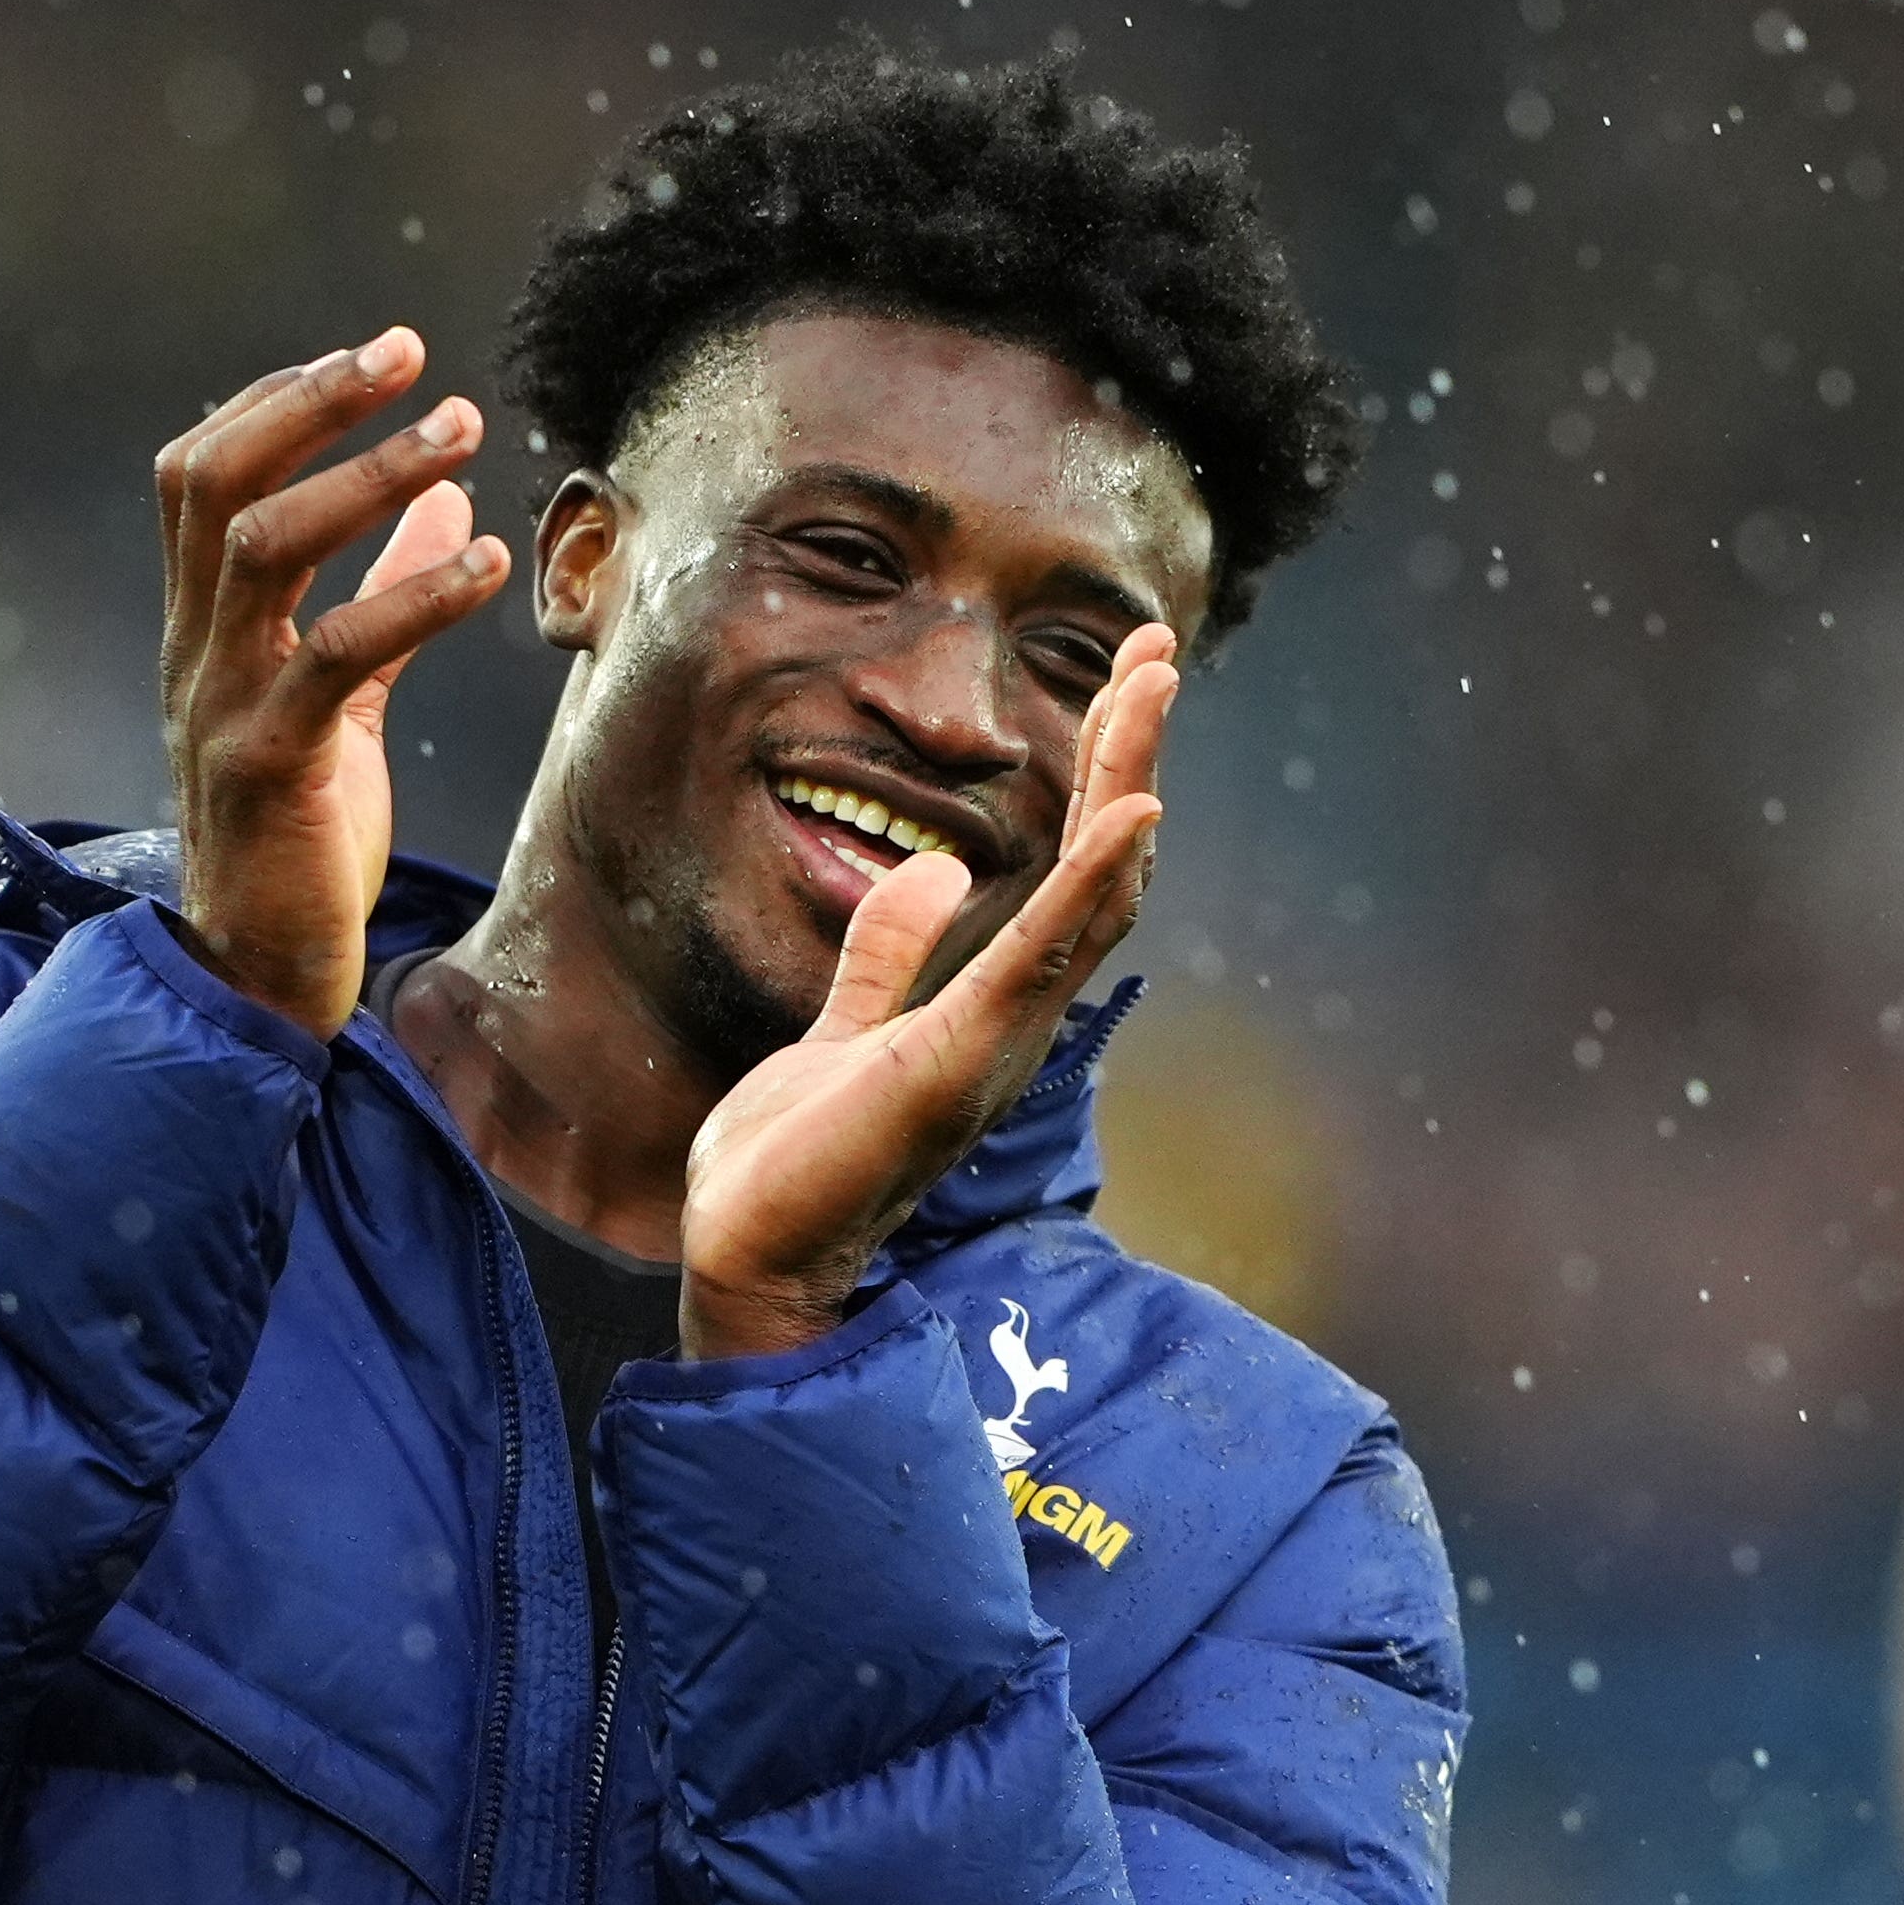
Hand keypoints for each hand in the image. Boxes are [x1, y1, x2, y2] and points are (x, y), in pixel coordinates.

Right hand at [154, 328, 511, 1039]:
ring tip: (460, 432)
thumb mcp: (342, 696)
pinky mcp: (271, 765)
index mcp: (200, 627)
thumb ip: (382, 591)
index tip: (372, 357)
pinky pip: (337, 655)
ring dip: (367, 476)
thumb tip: (445, 496)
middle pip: (218, 482)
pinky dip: (415, 597)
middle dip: (313, 403)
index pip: (199, 473)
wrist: (258, 972)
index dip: (277, 400)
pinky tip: (489, 565)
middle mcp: (194, 650)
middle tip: (411, 353)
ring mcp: (222, 703)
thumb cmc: (301, 832)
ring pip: (266, 547)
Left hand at [677, 626, 1178, 1360]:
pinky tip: (1130, 814)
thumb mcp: (843, 1025)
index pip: (1072, 874)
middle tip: (1157, 651)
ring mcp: (996, 1042)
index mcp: (991, 1005)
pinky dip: (1087, 885)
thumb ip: (890, 952)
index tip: (1123, 682)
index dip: (1102, 774)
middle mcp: (1015, 1020)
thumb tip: (935, 867)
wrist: (746, 1252)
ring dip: (1124, 786)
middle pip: (1103, 871)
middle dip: (1129, 755)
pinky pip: (1038, 960)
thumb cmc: (796, 1163)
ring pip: (1089, 898)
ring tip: (1151, 689)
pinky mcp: (956, 1062)